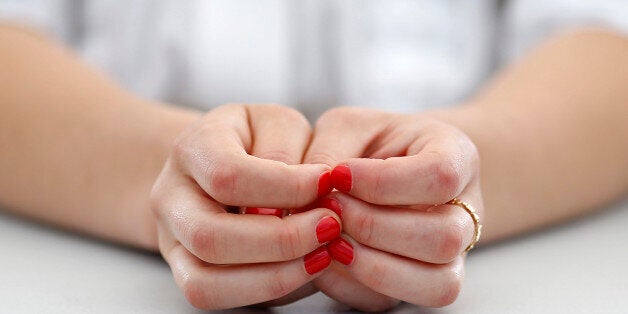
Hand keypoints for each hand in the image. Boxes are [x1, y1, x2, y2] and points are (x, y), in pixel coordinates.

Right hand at [150, 104, 340, 308]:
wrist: (218, 163)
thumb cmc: (257, 140)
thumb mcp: (276, 124)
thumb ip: (288, 150)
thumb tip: (312, 190)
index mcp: (191, 148)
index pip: (228, 176)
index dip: (285, 186)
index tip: (328, 182)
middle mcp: (169, 197)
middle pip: (210, 236)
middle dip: (281, 240)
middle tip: (330, 227)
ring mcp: (172, 240)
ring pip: (206, 280)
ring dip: (275, 275)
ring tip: (322, 254)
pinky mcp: (186, 271)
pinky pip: (212, 296)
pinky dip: (263, 290)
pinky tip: (303, 270)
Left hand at [303, 107, 482, 310]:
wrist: (386, 166)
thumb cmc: (367, 143)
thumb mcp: (346, 127)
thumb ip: (329, 150)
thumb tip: (309, 191)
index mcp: (456, 157)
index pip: (438, 176)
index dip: (382, 182)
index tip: (339, 175)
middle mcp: (465, 211)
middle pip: (444, 238)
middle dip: (374, 227)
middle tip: (330, 208)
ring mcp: (450, 255)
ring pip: (436, 283)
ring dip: (371, 265)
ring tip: (329, 239)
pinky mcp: (417, 283)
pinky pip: (396, 302)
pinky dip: (353, 286)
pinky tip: (326, 259)